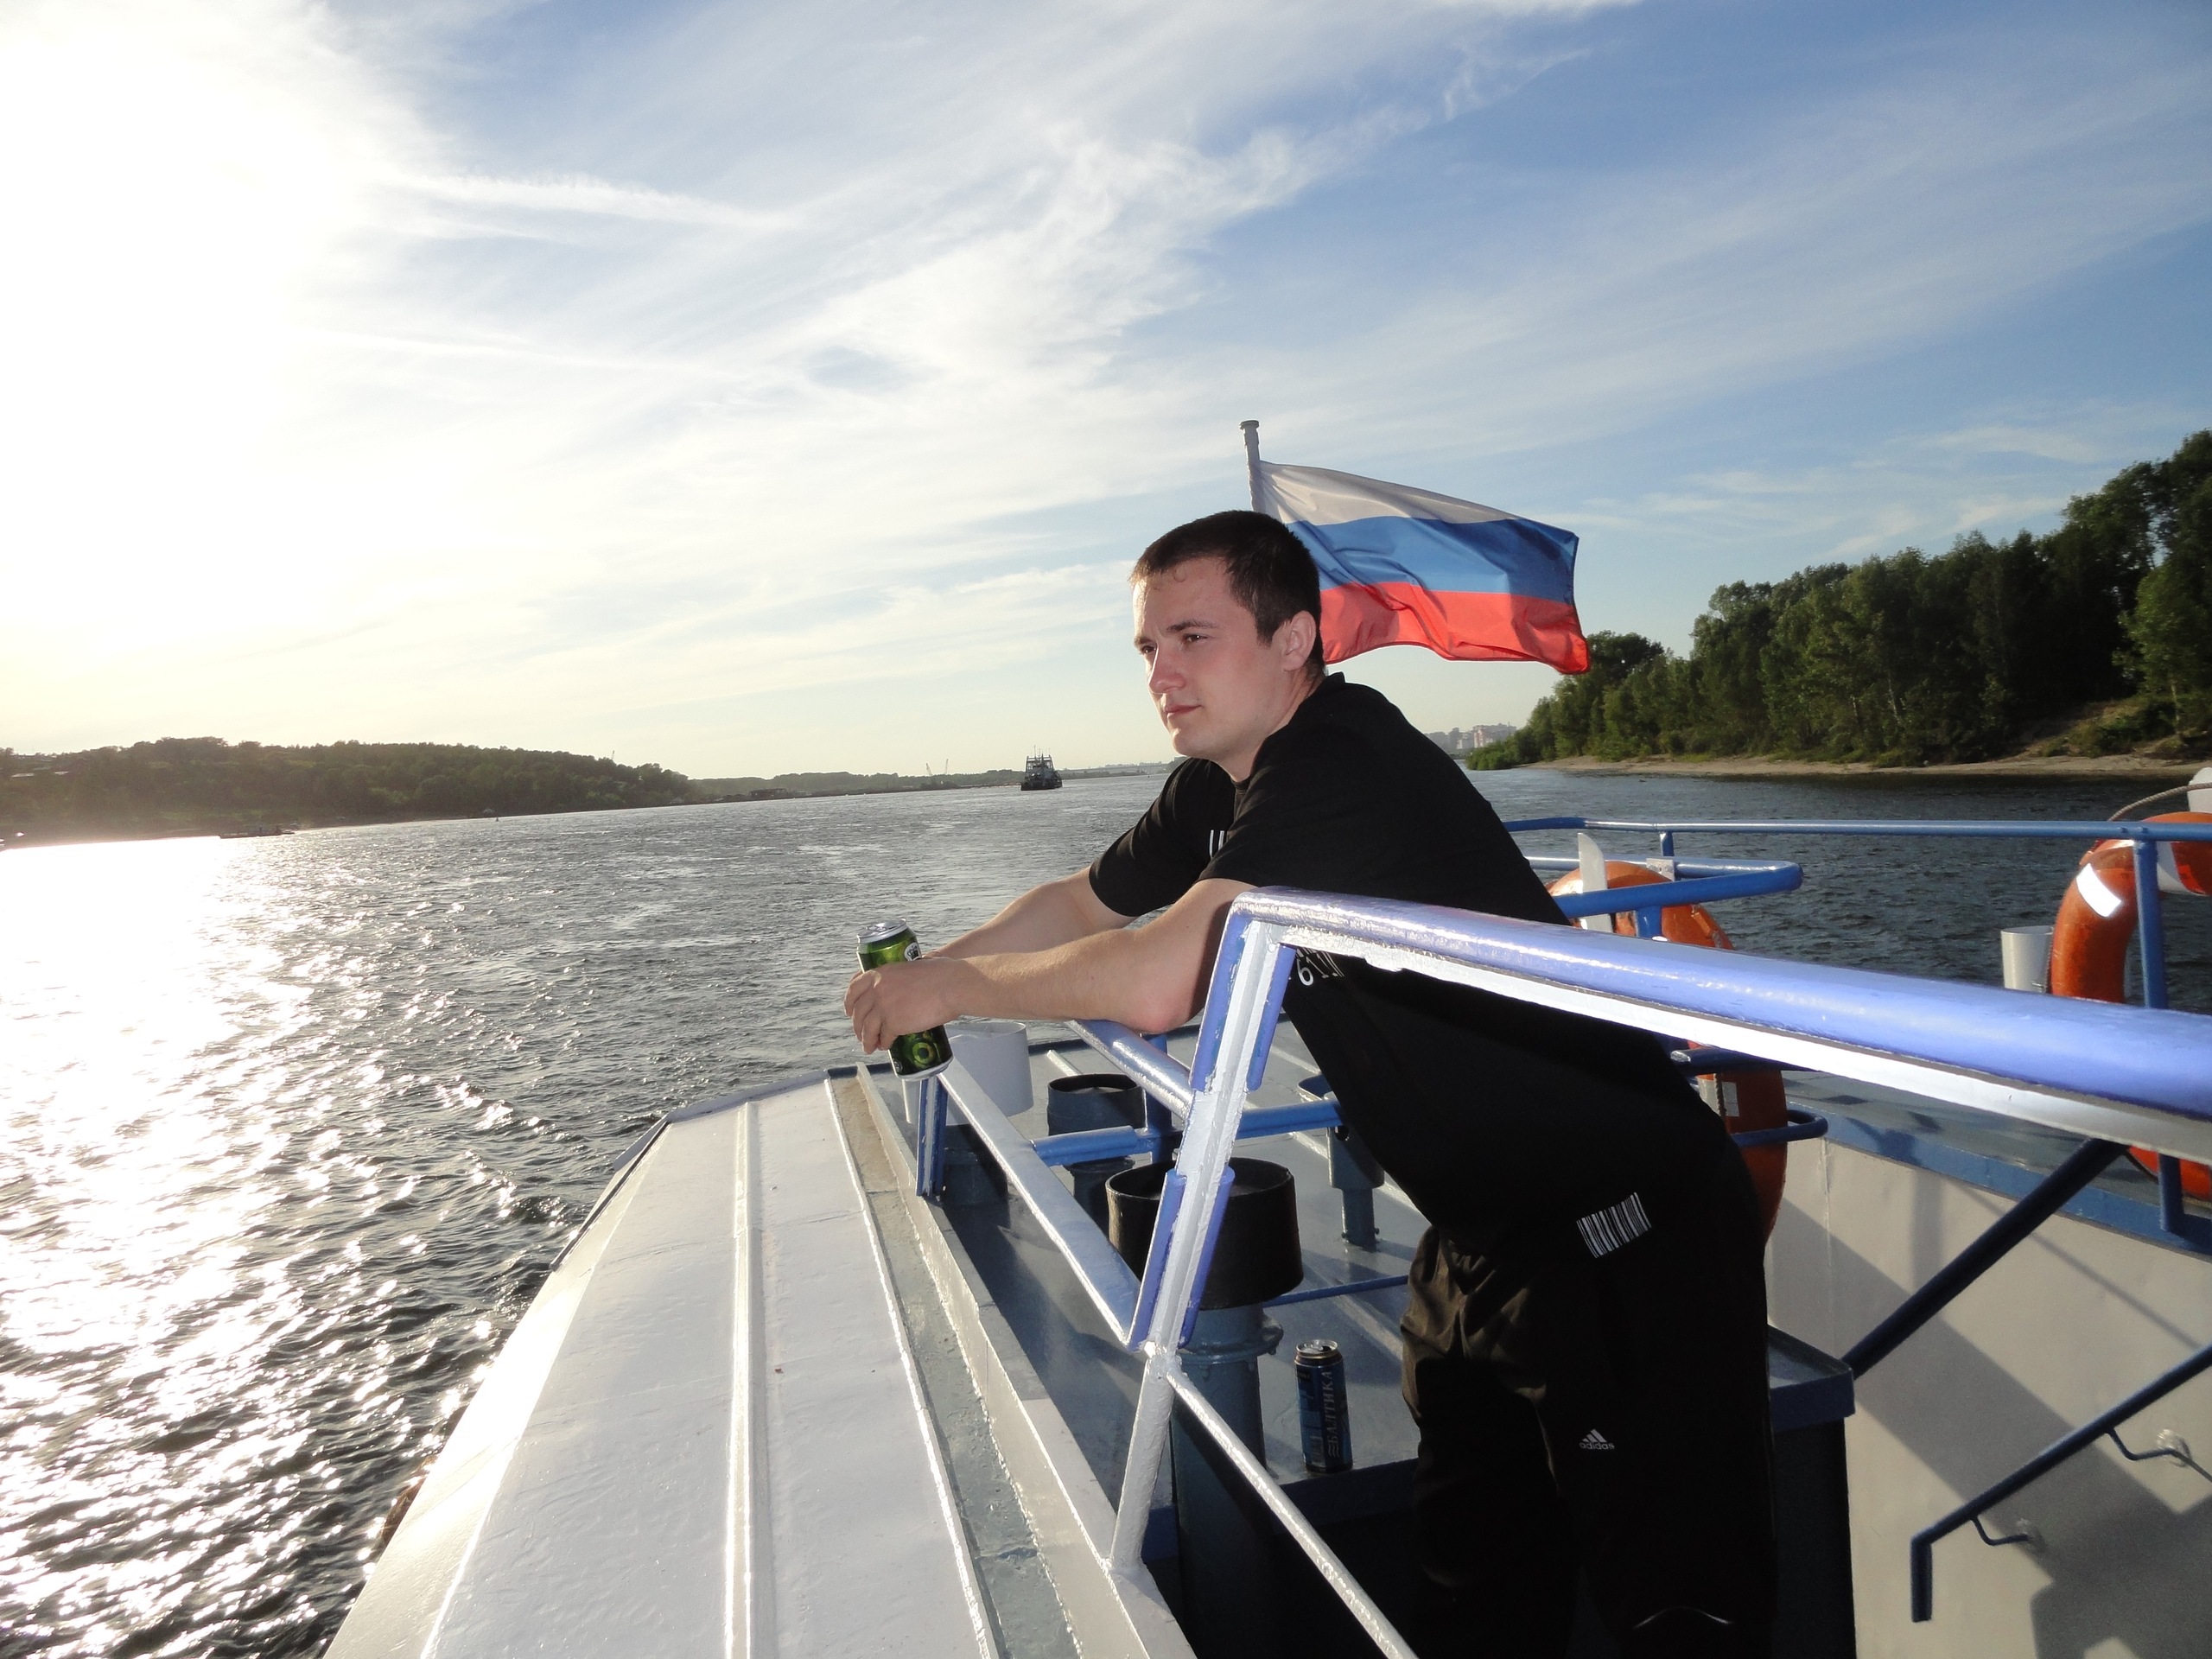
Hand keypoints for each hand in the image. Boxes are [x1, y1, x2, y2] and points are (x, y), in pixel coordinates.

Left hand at [845, 956, 966, 1052]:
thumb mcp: (910, 967)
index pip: (854, 989)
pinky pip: (883, 1037)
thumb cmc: (940, 973)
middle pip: (859, 1012)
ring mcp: (883, 1008)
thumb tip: (901, 986)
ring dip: (867, 1040)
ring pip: (868, 1028)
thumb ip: (898, 978)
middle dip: (858, 1026)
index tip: (850, 1011)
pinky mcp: (894, 1024)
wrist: (950, 985)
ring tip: (870, 1047)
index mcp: (879, 974)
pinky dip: (883, 1044)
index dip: (849, 1002)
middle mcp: (876, 990)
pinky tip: (885, 1046)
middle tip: (861, 1033)